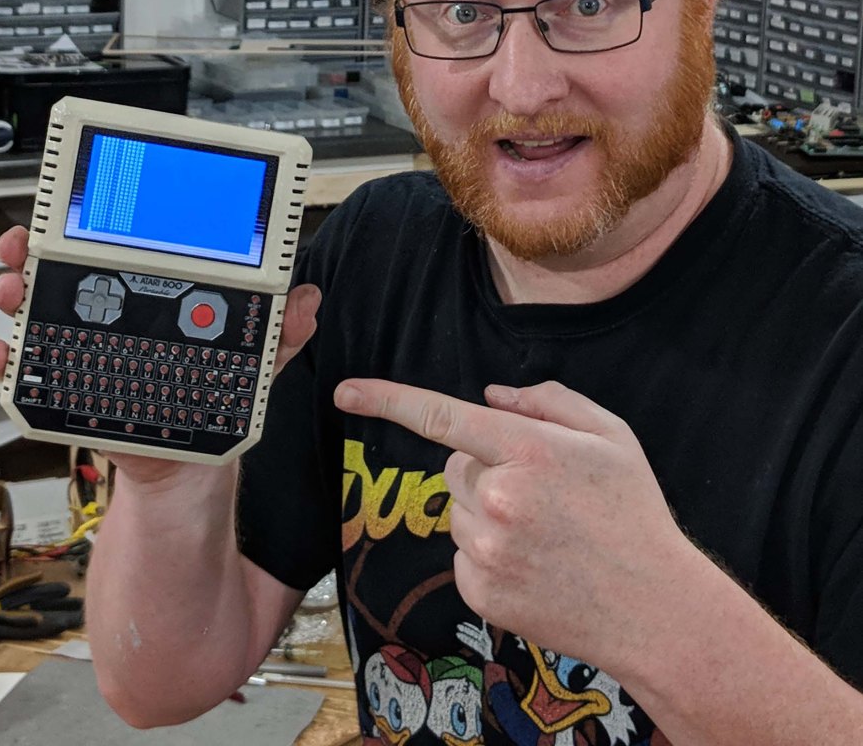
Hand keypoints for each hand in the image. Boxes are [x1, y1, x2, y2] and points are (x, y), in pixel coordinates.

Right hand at [0, 225, 321, 484]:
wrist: (191, 463)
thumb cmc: (214, 398)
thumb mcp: (253, 365)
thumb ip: (280, 335)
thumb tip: (306, 302)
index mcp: (157, 296)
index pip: (125, 249)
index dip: (103, 224)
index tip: (84, 210)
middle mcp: (117, 313)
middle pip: (68, 270)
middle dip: (41, 250)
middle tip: (30, 242)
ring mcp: (90, 348)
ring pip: (44, 310)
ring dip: (22, 293)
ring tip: (16, 289)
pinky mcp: (74, 389)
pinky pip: (34, 370)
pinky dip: (14, 359)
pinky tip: (7, 351)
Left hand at [334, 378, 693, 671]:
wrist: (655, 610)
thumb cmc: (635, 514)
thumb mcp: (610, 437)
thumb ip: (548, 402)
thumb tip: (489, 395)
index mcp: (528, 451)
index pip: (441, 416)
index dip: (388, 399)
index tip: (346, 390)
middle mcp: (498, 499)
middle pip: (455, 464)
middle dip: (484, 467)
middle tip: (538, 491)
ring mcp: (486, 551)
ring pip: (458, 510)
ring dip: (486, 511)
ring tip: (543, 532)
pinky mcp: (481, 592)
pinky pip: (463, 553)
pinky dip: (488, 553)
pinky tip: (534, 562)